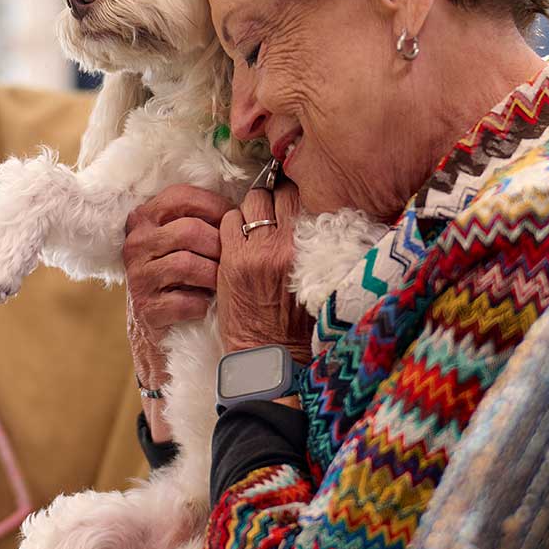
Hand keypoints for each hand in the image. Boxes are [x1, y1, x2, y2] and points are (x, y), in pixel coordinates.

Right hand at [122, 184, 230, 436]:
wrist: (161, 333)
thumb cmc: (184, 280)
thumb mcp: (186, 243)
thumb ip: (204, 219)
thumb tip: (250, 201)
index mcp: (145, 219)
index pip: (182, 196)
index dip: (216, 206)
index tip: (236, 220)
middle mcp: (136, 244)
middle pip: (189, 231)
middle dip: (219, 246)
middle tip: (234, 260)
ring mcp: (138, 277)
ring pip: (187, 264)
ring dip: (214, 276)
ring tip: (224, 284)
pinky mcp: (145, 309)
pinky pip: (184, 300)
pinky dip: (203, 304)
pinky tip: (208, 306)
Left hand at [218, 181, 313, 364]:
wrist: (273, 355)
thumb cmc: (302, 322)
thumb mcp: (320, 277)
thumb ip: (316, 244)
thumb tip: (312, 211)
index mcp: (314, 248)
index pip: (302, 197)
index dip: (294, 194)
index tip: (291, 198)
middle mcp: (287, 244)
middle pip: (276, 194)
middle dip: (273, 197)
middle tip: (271, 210)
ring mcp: (257, 251)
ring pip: (251, 202)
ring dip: (251, 209)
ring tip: (254, 224)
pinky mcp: (232, 261)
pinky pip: (228, 222)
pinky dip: (232, 225)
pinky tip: (238, 239)